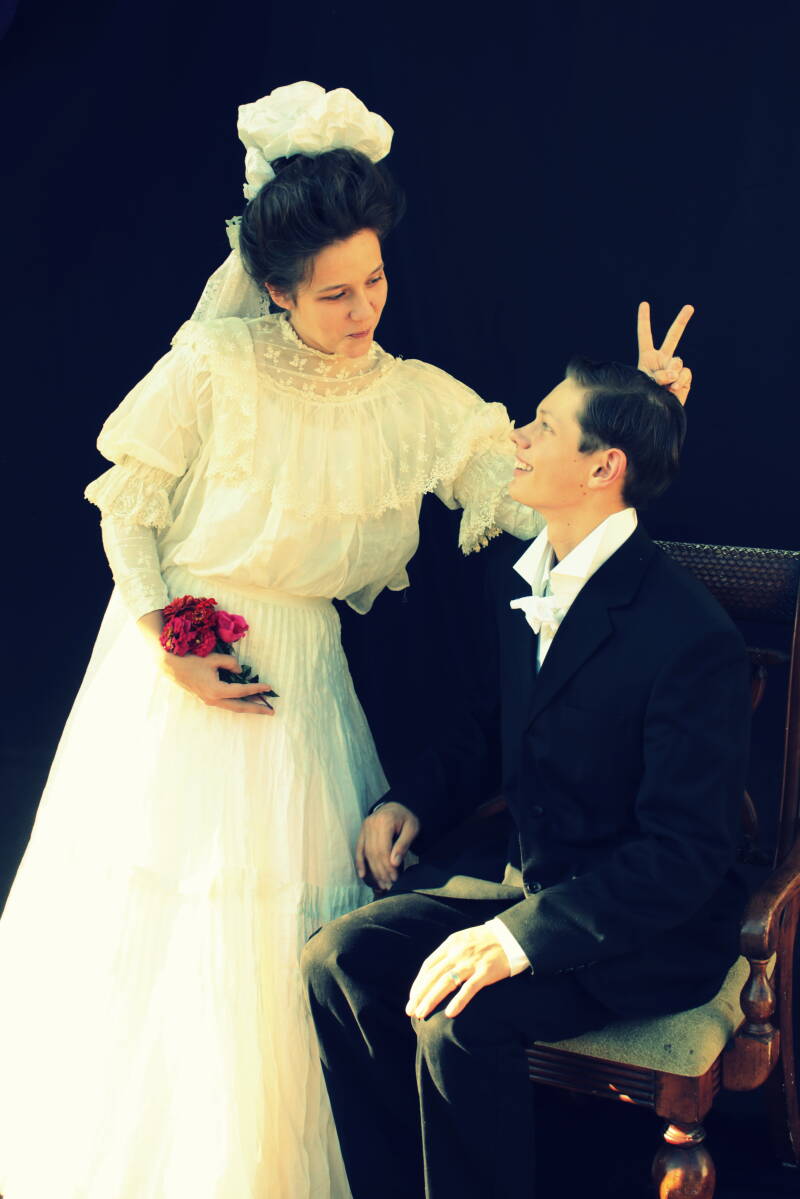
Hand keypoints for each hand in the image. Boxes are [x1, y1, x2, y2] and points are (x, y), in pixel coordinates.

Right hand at [161, 650, 276, 714]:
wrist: (170, 666)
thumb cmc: (191, 660)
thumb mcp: (214, 658)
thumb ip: (231, 663)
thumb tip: (240, 671)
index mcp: (216, 690)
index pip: (241, 691)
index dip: (256, 689)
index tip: (269, 687)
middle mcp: (213, 700)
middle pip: (240, 707)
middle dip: (257, 709)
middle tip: (272, 711)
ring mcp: (209, 701)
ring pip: (233, 706)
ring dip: (248, 706)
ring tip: (263, 706)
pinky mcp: (207, 699)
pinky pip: (226, 703)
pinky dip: (238, 702)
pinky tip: (246, 700)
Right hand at [355, 801, 419, 890]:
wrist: (397, 806)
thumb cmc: (407, 818)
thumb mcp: (412, 828)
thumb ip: (403, 845)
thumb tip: (394, 863)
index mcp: (384, 822)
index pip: (383, 850)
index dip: (388, 867)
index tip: (395, 879)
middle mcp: (371, 824)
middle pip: (374, 854)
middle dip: (381, 872)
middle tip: (388, 885)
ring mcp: (364, 827)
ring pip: (366, 854)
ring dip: (373, 871)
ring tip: (381, 884)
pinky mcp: (362, 831)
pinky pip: (359, 849)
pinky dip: (360, 862)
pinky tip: (363, 875)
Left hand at [406, 925, 510, 1019]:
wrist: (513, 936)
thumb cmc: (486, 941)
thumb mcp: (463, 940)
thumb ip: (449, 953)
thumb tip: (433, 972)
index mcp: (450, 944)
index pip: (428, 966)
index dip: (418, 983)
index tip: (412, 998)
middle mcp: (458, 952)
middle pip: (433, 976)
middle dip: (419, 995)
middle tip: (410, 1011)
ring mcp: (471, 962)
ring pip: (446, 983)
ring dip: (431, 1000)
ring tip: (421, 1014)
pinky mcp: (486, 972)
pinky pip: (469, 988)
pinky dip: (458, 1001)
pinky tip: (449, 1014)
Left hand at [637, 300, 693, 404]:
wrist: (656, 416)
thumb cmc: (643, 399)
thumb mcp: (645, 384)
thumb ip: (659, 375)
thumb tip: (675, 373)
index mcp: (647, 358)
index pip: (645, 336)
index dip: (644, 320)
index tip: (645, 304)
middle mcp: (662, 360)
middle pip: (673, 337)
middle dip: (682, 321)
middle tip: (690, 307)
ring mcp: (675, 369)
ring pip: (677, 361)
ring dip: (671, 372)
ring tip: (665, 385)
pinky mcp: (684, 378)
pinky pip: (685, 373)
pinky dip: (681, 380)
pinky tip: (675, 388)